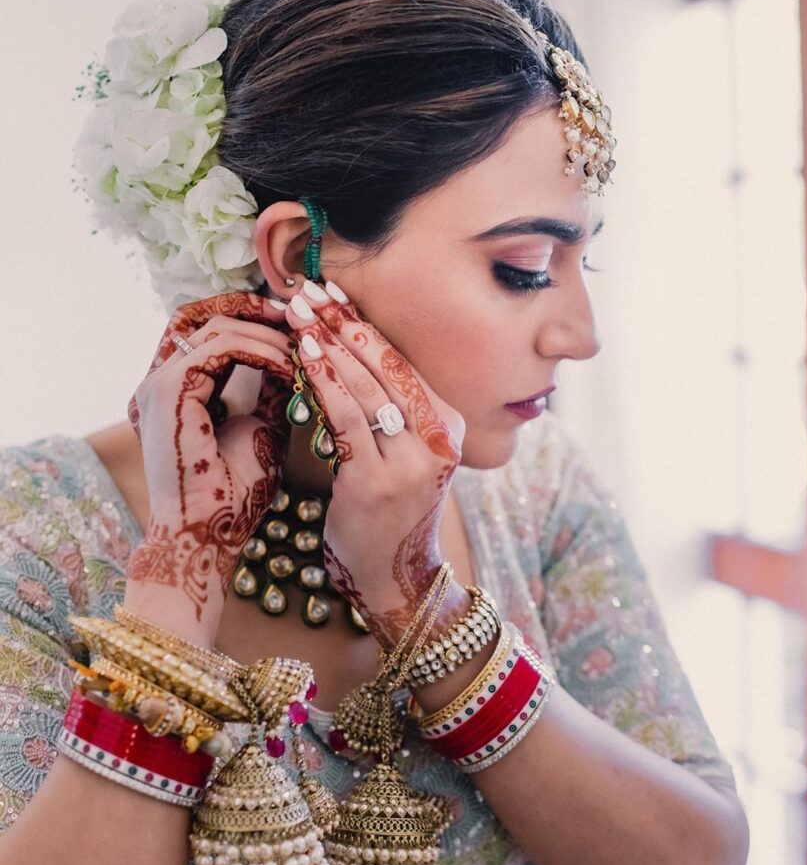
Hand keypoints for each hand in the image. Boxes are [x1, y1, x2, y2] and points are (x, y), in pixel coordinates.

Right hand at [125, 292, 295, 629]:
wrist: (208, 535)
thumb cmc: (234, 495)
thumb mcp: (262, 429)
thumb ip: (272, 392)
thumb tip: (300, 357)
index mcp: (175, 390)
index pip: (208, 330)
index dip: (251, 319)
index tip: (295, 324)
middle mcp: (158, 380)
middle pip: (205, 316)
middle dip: (256, 312)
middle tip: (301, 316)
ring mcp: (158, 383)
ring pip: (216, 328)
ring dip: (266, 334)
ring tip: (304, 347)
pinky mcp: (167, 390)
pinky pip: (219, 348)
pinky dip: (258, 351)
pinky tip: (289, 365)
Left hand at [284, 283, 465, 647]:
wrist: (394, 574)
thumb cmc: (390, 510)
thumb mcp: (405, 453)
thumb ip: (390, 409)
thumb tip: (348, 350)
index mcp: (450, 425)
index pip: (403, 362)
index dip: (365, 324)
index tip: (332, 293)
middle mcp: (439, 439)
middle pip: (386, 366)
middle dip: (342, 323)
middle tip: (308, 290)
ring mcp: (412, 461)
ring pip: (366, 387)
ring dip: (328, 344)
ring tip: (298, 313)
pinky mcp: (378, 481)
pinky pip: (347, 420)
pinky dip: (325, 383)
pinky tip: (304, 356)